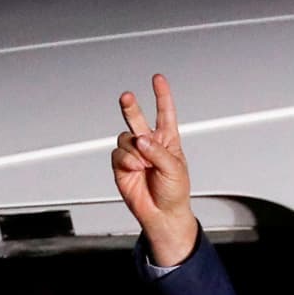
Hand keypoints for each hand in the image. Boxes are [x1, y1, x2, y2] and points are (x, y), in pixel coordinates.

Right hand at [112, 73, 197, 265]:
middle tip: (126, 97)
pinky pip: (118, 155)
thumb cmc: (175, 192)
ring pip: (125, 138)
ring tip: (142, 164)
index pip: (164, 113)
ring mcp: (134, 154)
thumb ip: (158, 152)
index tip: (157, 79)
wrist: (162, 214)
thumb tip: (141, 141)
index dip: (161, 95)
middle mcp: (149, 144)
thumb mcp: (175, 169)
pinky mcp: (121, 166)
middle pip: (137, 118)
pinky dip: (126, 161)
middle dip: (131, 107)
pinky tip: (134, 169)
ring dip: (134, 150)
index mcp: (167, 140)